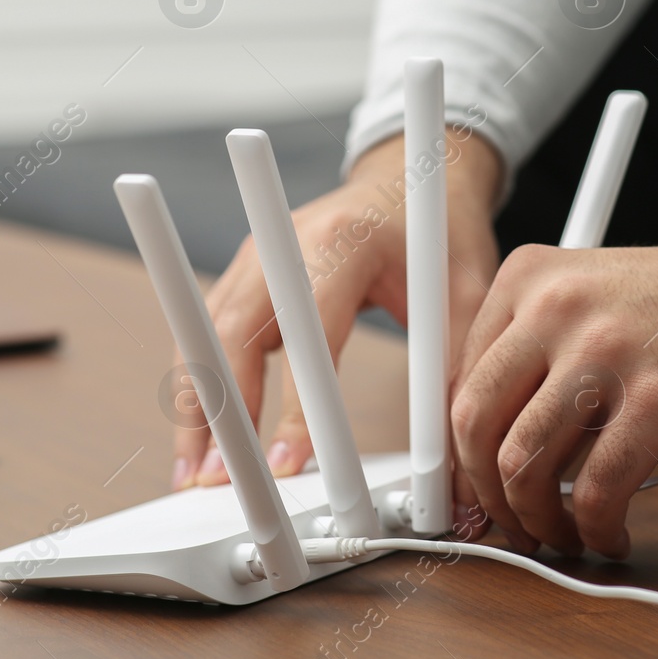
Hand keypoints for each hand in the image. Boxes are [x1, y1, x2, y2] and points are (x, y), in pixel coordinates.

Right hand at [172, 128, 501, 489]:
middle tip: (213, 481)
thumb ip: (454, 366)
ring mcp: (254, 257)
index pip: (306, 336)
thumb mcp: (464, 291)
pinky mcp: (244, 275)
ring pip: (204, 336)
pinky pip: (207, 334)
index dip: (292, 407)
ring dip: (196, 406)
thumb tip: (453, 454)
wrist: (408, 177)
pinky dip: (200, 386)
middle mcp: (282, 244)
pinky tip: (201, 438)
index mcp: (341, 243)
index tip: (284, 466)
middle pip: (231, 333)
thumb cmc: (435, 230)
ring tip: (193, 474)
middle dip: (218, 412)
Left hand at [450, 234, 657, 557]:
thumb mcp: (584, 295)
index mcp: (527, 279)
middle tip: (510, 523)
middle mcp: (555, 308)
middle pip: (475, 425)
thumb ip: (531, 352)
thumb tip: (484, 448)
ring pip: (525, 464)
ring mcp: (607, 353)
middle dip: (487, 493)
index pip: (460, 382)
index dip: (458, 454)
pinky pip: (598, 490)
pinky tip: (612, 533)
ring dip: (537, 520)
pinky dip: (596, 529)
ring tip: (563, 534)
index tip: (472, 491)